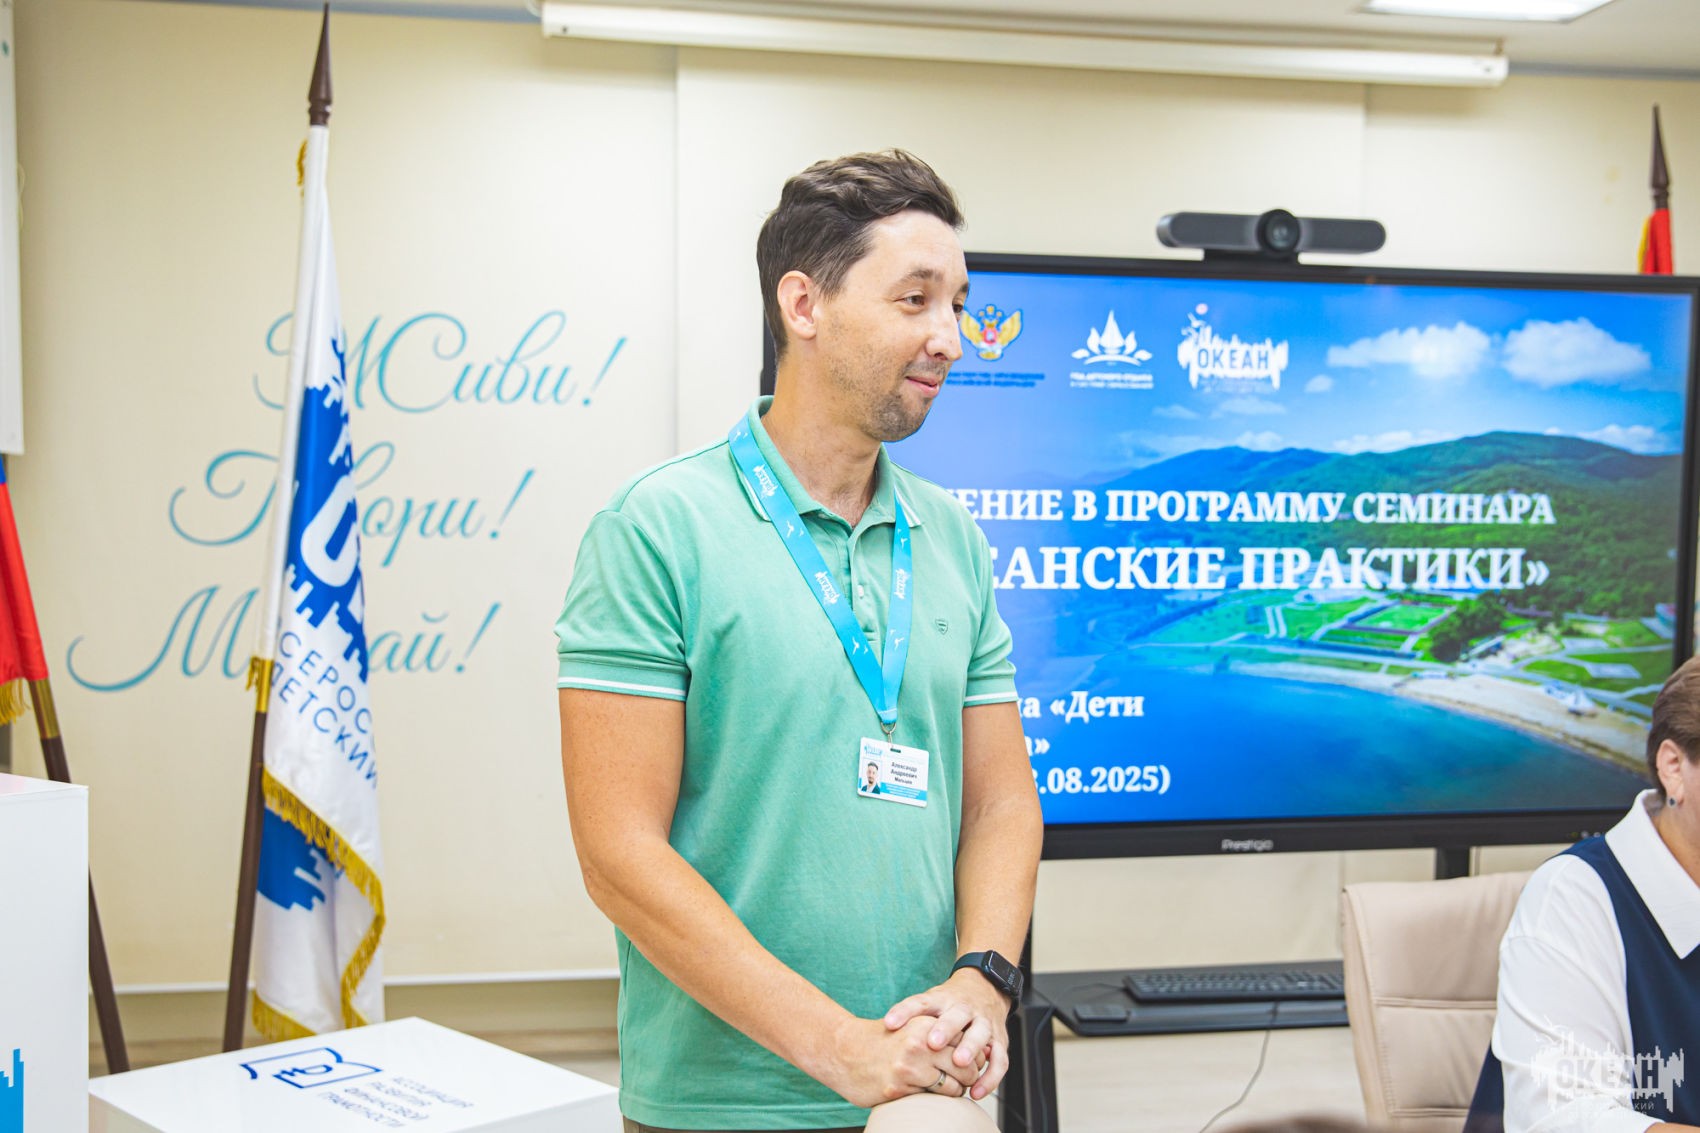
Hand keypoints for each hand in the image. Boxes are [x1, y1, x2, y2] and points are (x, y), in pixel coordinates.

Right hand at [821, 1015, 985, 1107]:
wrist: (845, 1052)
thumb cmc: (883, 1041)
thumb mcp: (911, 1027)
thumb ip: (939, 1034)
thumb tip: (975, 1048)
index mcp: (924, 1024)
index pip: (966, 1043)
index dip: (972, 1055)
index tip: (968, 1061)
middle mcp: (919, 1044)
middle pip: (965, 1065)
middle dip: (969, 1075)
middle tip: (963, 1079)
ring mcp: (908, 1068)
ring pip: (953, 1086)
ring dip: (955, 1090)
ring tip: (948, 1087)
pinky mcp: (898, 1089)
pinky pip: (932, 1099)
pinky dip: (936, 1099)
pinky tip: (927, 1092)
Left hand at [882, 969, 1010, 1099]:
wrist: (984, 987)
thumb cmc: (948, 1003)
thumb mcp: (930, 1002)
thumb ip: (911, 1016)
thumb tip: (884, 1032)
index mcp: (943, 999)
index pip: (921, 1002)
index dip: (905, 1012)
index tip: (889, 1023)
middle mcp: (965, 1008)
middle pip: (957, 1015)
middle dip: (946, 1028)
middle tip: (932, 1043)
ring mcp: (984, 1022)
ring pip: (980, 1033)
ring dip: (971, 1048)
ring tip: (959, 1063)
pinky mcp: (1000, 1039)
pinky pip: (999, 1060)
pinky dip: (990, 1076)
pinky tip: (976, 1091)